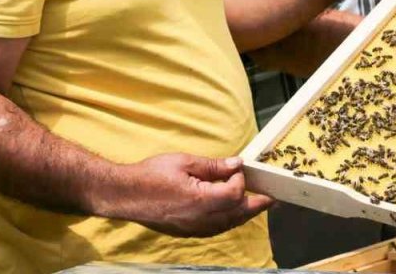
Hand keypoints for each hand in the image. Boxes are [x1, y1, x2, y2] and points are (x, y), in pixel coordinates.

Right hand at [95, 153, 272, 237]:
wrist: (125, 195)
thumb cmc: (150, 176)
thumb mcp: (184, 162)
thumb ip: (213, 166)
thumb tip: (236, 164)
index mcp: (201, 200)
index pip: (235, 192)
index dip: (240, 179)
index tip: (236, 168)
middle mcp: (200, 219)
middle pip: (237, 214)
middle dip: (255, 205)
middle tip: (270, 198)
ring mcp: (193, 229)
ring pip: (228, 225)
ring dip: (242, 215)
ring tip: (255, 206)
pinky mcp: (187, 232)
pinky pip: (215, 230)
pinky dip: (227, 222)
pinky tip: (230, 214)